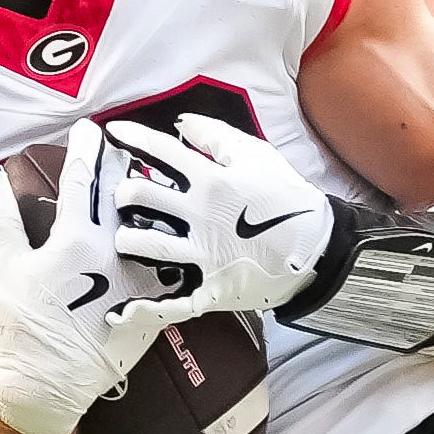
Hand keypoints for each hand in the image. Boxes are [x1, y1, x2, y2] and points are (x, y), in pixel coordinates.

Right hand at [0, 122, 187, 433]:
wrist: (48, 383)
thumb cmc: (18, 324)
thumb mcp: (0, 266)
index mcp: (76, 240)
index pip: (84, 182)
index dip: (86, 151)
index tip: (90, 130)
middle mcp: (115, 254)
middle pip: (125, 199)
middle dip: (124, 167)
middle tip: (128, 145)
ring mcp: (139, 280)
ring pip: (154, 229)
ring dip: (152, 202)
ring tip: (154, 181)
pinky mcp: (155, 304)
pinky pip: (171, 266)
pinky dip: (171, 245)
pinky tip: (173, 232)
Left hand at [99, 112, 335, 312]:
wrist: (319, 251)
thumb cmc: (288, 200)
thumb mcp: (259, 157)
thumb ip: (218, 137)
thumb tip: (182, 125)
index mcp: (212, 180)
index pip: (162, 152)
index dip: (133, 138)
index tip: (114, 134)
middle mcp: (201, 214)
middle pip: (140, 197)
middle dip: (123, 194)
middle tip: (125, 197)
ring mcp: (202, 253)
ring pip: (143, 244)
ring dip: (126, 238)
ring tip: (127, 237)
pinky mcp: (208, 286)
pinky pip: (169, 298)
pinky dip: (144, 306)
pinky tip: (123, 308)